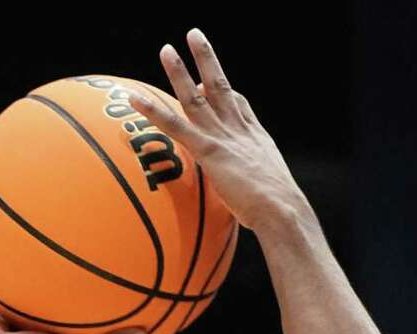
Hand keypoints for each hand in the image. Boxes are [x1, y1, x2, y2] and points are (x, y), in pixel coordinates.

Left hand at [124, 28, 304, 232]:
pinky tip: (134, 99)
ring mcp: (223, 138)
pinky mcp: (209, 151)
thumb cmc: (280, 215)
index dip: (228, 93)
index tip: (215, 81)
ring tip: (166, 50)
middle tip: (194, 36)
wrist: (282, 211)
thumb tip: (255, 210)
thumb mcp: (273, 197)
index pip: (241, 106)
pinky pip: (175, 126)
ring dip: (179, 73)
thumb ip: (259, 194)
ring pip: (197, 98)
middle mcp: (240, 130)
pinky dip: (153, 111)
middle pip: (220, 87)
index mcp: (257, 139)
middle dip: (207, 60)